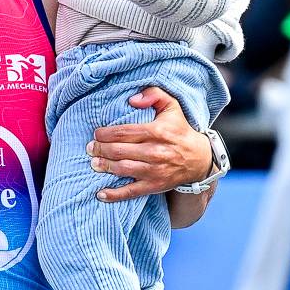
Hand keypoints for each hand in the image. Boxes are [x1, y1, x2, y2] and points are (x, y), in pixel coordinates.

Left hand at [88, 87, 210, 200]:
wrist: (199, 158)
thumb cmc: (179, 130)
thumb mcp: (172, 106)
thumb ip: (153, 94)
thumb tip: (132, 99)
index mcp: (156, 131)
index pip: (123, 132)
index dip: (105, 134)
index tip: (96, 134)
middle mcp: (155, 152)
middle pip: (119, 151)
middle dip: (100, 149)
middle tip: (90, 148)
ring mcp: (154, 171)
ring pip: (122, 169)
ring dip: (104, 166)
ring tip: (94, 163)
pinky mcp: (154, 186)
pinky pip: (131, 192)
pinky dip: (114, 195)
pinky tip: (100, 194)